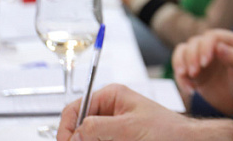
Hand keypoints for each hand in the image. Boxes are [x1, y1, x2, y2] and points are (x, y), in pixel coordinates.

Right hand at [57, 83, 232, 140]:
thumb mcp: (129, 127)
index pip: (74, 108)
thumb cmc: (167, 130)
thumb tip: (73, 134)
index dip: (66, 128)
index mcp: (111, 96)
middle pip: (78, 127)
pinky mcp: (116, 138)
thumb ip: (97, 129)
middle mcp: (109, 109)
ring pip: (88, 138)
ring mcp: (112, 127)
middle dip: (78, 139)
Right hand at [173, 28, 232, 116]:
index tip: (204, 63)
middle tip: (194, 74)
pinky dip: (180, 79)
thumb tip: (219, 47)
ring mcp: (203, 59)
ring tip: (186, 78)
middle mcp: (214, 47)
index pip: (211, 36)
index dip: (205, 47)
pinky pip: (181, 70)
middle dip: (191, 57)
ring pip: (183, 52)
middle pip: (194, 43)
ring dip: (180, 64)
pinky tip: (190, 91)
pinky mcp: (196, 73)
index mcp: (230, 41)